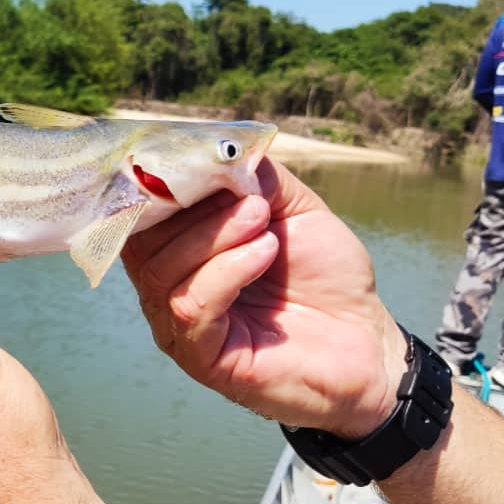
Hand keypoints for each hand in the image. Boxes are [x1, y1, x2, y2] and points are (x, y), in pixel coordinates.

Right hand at [120, 157, 406, 439]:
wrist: (366, 342)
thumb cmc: (325, 277)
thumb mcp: (292, 208)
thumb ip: (252, 176)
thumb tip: (218, 146)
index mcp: (178, 251)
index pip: (137, 213)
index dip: (154, 181)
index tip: (191, 156)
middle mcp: (168, 289)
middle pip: (143, 240)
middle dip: (192, 208)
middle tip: (252, 200)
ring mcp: (180, 326)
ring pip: (163, 272)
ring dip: (215, 237)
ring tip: (265, 225)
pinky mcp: (202, 358)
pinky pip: (191, 307)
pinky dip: (226, 271)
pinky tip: (265, 253)